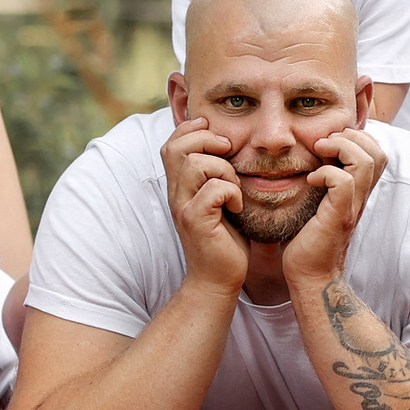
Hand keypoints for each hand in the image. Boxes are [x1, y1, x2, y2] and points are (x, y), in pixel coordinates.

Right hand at [163, 117, 248, 291]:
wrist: (218, 279)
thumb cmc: (225, 240)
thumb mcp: (219, 201)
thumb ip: (217, 175)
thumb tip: (231, 145)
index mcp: (180, 186)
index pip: (171, 143)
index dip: (191, 129)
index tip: (218, 136)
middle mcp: (176, 194)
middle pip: (176, 147)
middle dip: (207, 140)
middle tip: (229, 152)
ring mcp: (183, 208)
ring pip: (196, 164)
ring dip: (224, 169)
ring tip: (235, 189)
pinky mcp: (196, 222)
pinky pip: (213, 190)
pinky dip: (232, 192)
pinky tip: (238, 208)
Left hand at [282, 124, 385, 287]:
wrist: (310, 277)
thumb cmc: (308, 242)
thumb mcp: (316, 205)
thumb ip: (320, 183)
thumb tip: (303, 160)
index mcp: (358, 192)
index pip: (376, 153)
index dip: (358, 138)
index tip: (330, 142)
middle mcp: (360, 197)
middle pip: (378, 152)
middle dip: (352, 136)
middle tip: (325, 143)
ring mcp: (352, 206)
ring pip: (365, 161)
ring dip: (340, 147)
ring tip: (319, 152)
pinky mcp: (339, 216)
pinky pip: (343, 182)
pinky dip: (325, 172)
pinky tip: (311, 180)